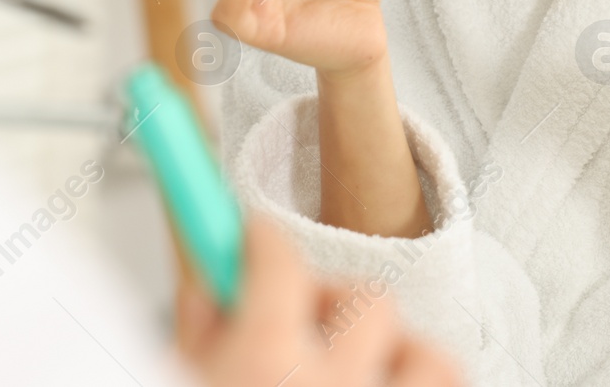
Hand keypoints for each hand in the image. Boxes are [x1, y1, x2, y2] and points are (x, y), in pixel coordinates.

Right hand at [177, 217, 460, 386]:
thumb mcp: (181, 373)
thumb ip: (202, 328)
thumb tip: (214, 273)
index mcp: (262, 368)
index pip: (280, 260)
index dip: (262, 241)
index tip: (254, 237)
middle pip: (367, 301)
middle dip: (334, 306)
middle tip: (302, 330)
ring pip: (429, 355)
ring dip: (395, 356)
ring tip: (356, 375)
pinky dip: (417, 385)